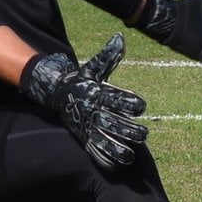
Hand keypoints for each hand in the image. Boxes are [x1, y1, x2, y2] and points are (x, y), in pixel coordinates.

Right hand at [20, 34, 148, 169]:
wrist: (58, 94)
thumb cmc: (83, 80)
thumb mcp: (94, 68)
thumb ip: (109, 56)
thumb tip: (120, 38)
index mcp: (99, 94)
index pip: (119, 100)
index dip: (133, 104)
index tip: (141, 106)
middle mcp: (94, 111)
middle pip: (115, 124)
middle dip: (132, 131)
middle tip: (143, 133)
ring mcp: (88, 127)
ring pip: (106, 142)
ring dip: (121, 150)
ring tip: (132, 153)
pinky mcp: (85, 138)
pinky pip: (96, 153)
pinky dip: (108, 160)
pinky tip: (121, 163)